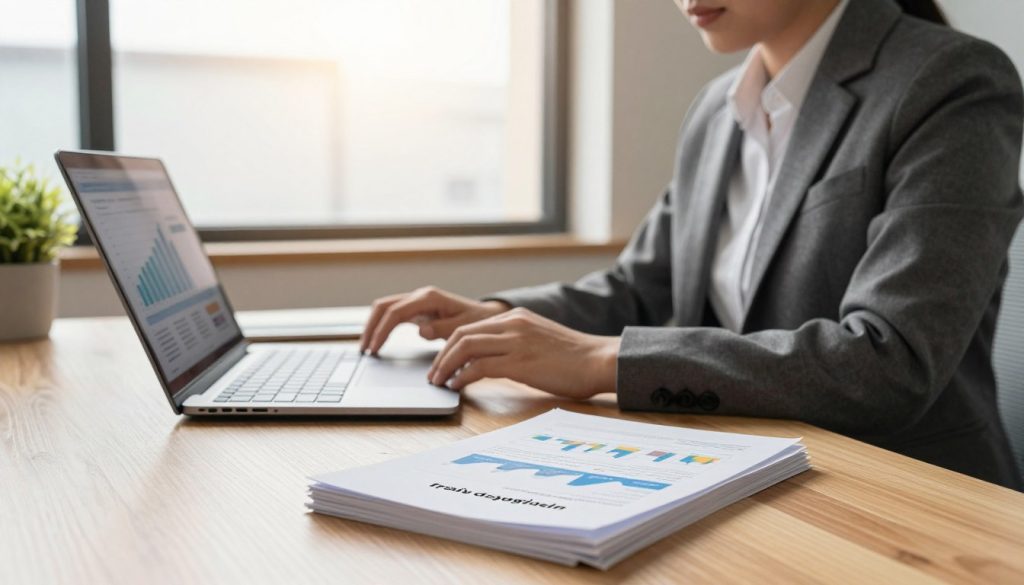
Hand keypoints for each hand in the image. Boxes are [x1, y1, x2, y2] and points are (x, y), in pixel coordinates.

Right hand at [359, 286, 510, 353]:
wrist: (486, 317)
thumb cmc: (477, 323)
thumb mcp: (463, 328)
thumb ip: (442, 329)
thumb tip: (421, 330)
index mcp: (429, 298)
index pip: (395, 312)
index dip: (381, 331)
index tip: (374, 349)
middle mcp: (420, 296)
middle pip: (384, 306)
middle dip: (371, 327)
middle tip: (364, 350)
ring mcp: (417, 301)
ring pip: (384, 308)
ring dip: (373, 326)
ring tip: (367, 348)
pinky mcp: (416, 309)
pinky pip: (392, 314)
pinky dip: (381, 326)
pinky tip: (377, 342)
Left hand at [427, 307, 620, 399]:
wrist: (600, 360)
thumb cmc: (574, 358)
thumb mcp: (538, 340)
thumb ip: (514, 344)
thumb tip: (488, 362)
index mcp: (516, 317)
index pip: (470, 326)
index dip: (448, 345)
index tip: (441, 363)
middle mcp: (513, 323)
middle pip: (461, 334)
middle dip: (441, 356)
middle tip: (433, 374)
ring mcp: (517, 341)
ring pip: (466, 347)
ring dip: (446, 366)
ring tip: (440, 382)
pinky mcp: (521, 361)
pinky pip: (480, 366)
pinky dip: (463, 377)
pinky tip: (458, 386)